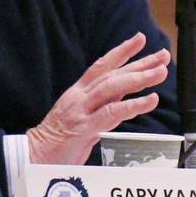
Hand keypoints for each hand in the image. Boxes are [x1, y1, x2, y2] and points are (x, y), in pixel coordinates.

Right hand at [26, 33, 170, 164]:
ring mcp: (81, 111)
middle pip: (113, 74)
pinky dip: (133, 105)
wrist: (32, 157)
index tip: (139, 39)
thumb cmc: (57, 142)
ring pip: (114, 87)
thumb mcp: (81, 118)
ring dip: (140, 78)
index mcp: (78, 94)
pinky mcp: (84, 128)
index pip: (102, 66)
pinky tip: (150, 100)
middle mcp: (79, 97)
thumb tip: (124, 97)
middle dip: (140, 63)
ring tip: (161, 72)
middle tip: (162, 55)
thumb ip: (101, 106)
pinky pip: (113, 113)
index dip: (121, 51)